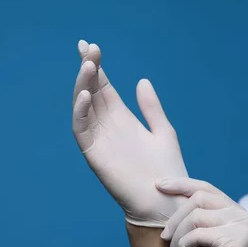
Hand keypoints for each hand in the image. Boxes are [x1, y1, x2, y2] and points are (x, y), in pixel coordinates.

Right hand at [72, 40, 187, 226]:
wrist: (165, 201)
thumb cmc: (167, 170)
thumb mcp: (162, 131)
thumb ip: (151, 108)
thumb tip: (142, 81)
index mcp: (123, 119)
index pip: (104, 88)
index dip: (96, 67)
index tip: (90, 45)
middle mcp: (108, 126)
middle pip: (92, 92)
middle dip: (88, 69)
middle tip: (86, 47)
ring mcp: (99, 139)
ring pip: (84, 107)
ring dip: (82, 86)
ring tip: (87, 65)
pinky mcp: (94, 154)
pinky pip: (81, 129)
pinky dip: (80, 112)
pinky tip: (85, 95)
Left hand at [156, 177, 247, 246]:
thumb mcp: (199, 236)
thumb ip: (193, 215)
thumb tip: (167, 193)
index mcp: (234, 209)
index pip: (205, 188)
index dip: (181, 184)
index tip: (158, 185)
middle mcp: (242, 214)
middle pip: (198, 199)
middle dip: (175, 218)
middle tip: (165, 237)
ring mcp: (241, 226)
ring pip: (195, 216)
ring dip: (178, 234)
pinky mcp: (236, 241)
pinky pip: (197, 234)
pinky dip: (183, 244)